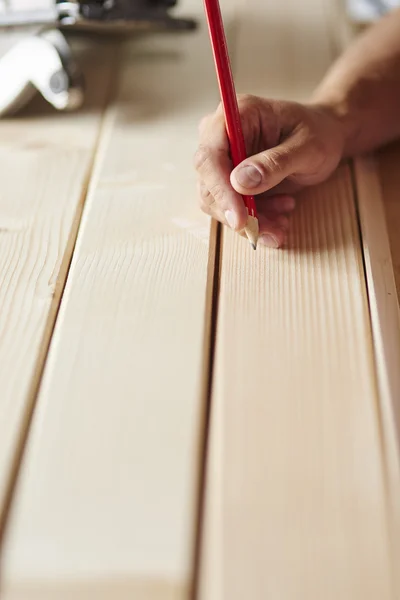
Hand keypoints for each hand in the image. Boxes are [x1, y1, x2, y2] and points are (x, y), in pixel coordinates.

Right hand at [194, 95, 345, 246]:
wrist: (326, 138)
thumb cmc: (319, 134)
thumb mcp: (308, 147)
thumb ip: (275, 163)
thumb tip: (240, 182)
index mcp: (237, 114)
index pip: (210, 155)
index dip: (220, 189)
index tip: (240, 218)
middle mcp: (221, 135)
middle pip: (208, 183)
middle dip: (238, 213)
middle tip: (271, 229)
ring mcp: (223, 160)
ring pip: (217, 203)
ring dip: (249, 221)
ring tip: (282, 221)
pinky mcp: (229, 181)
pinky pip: (230, 210)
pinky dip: (254, 221)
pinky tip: (280, 216)